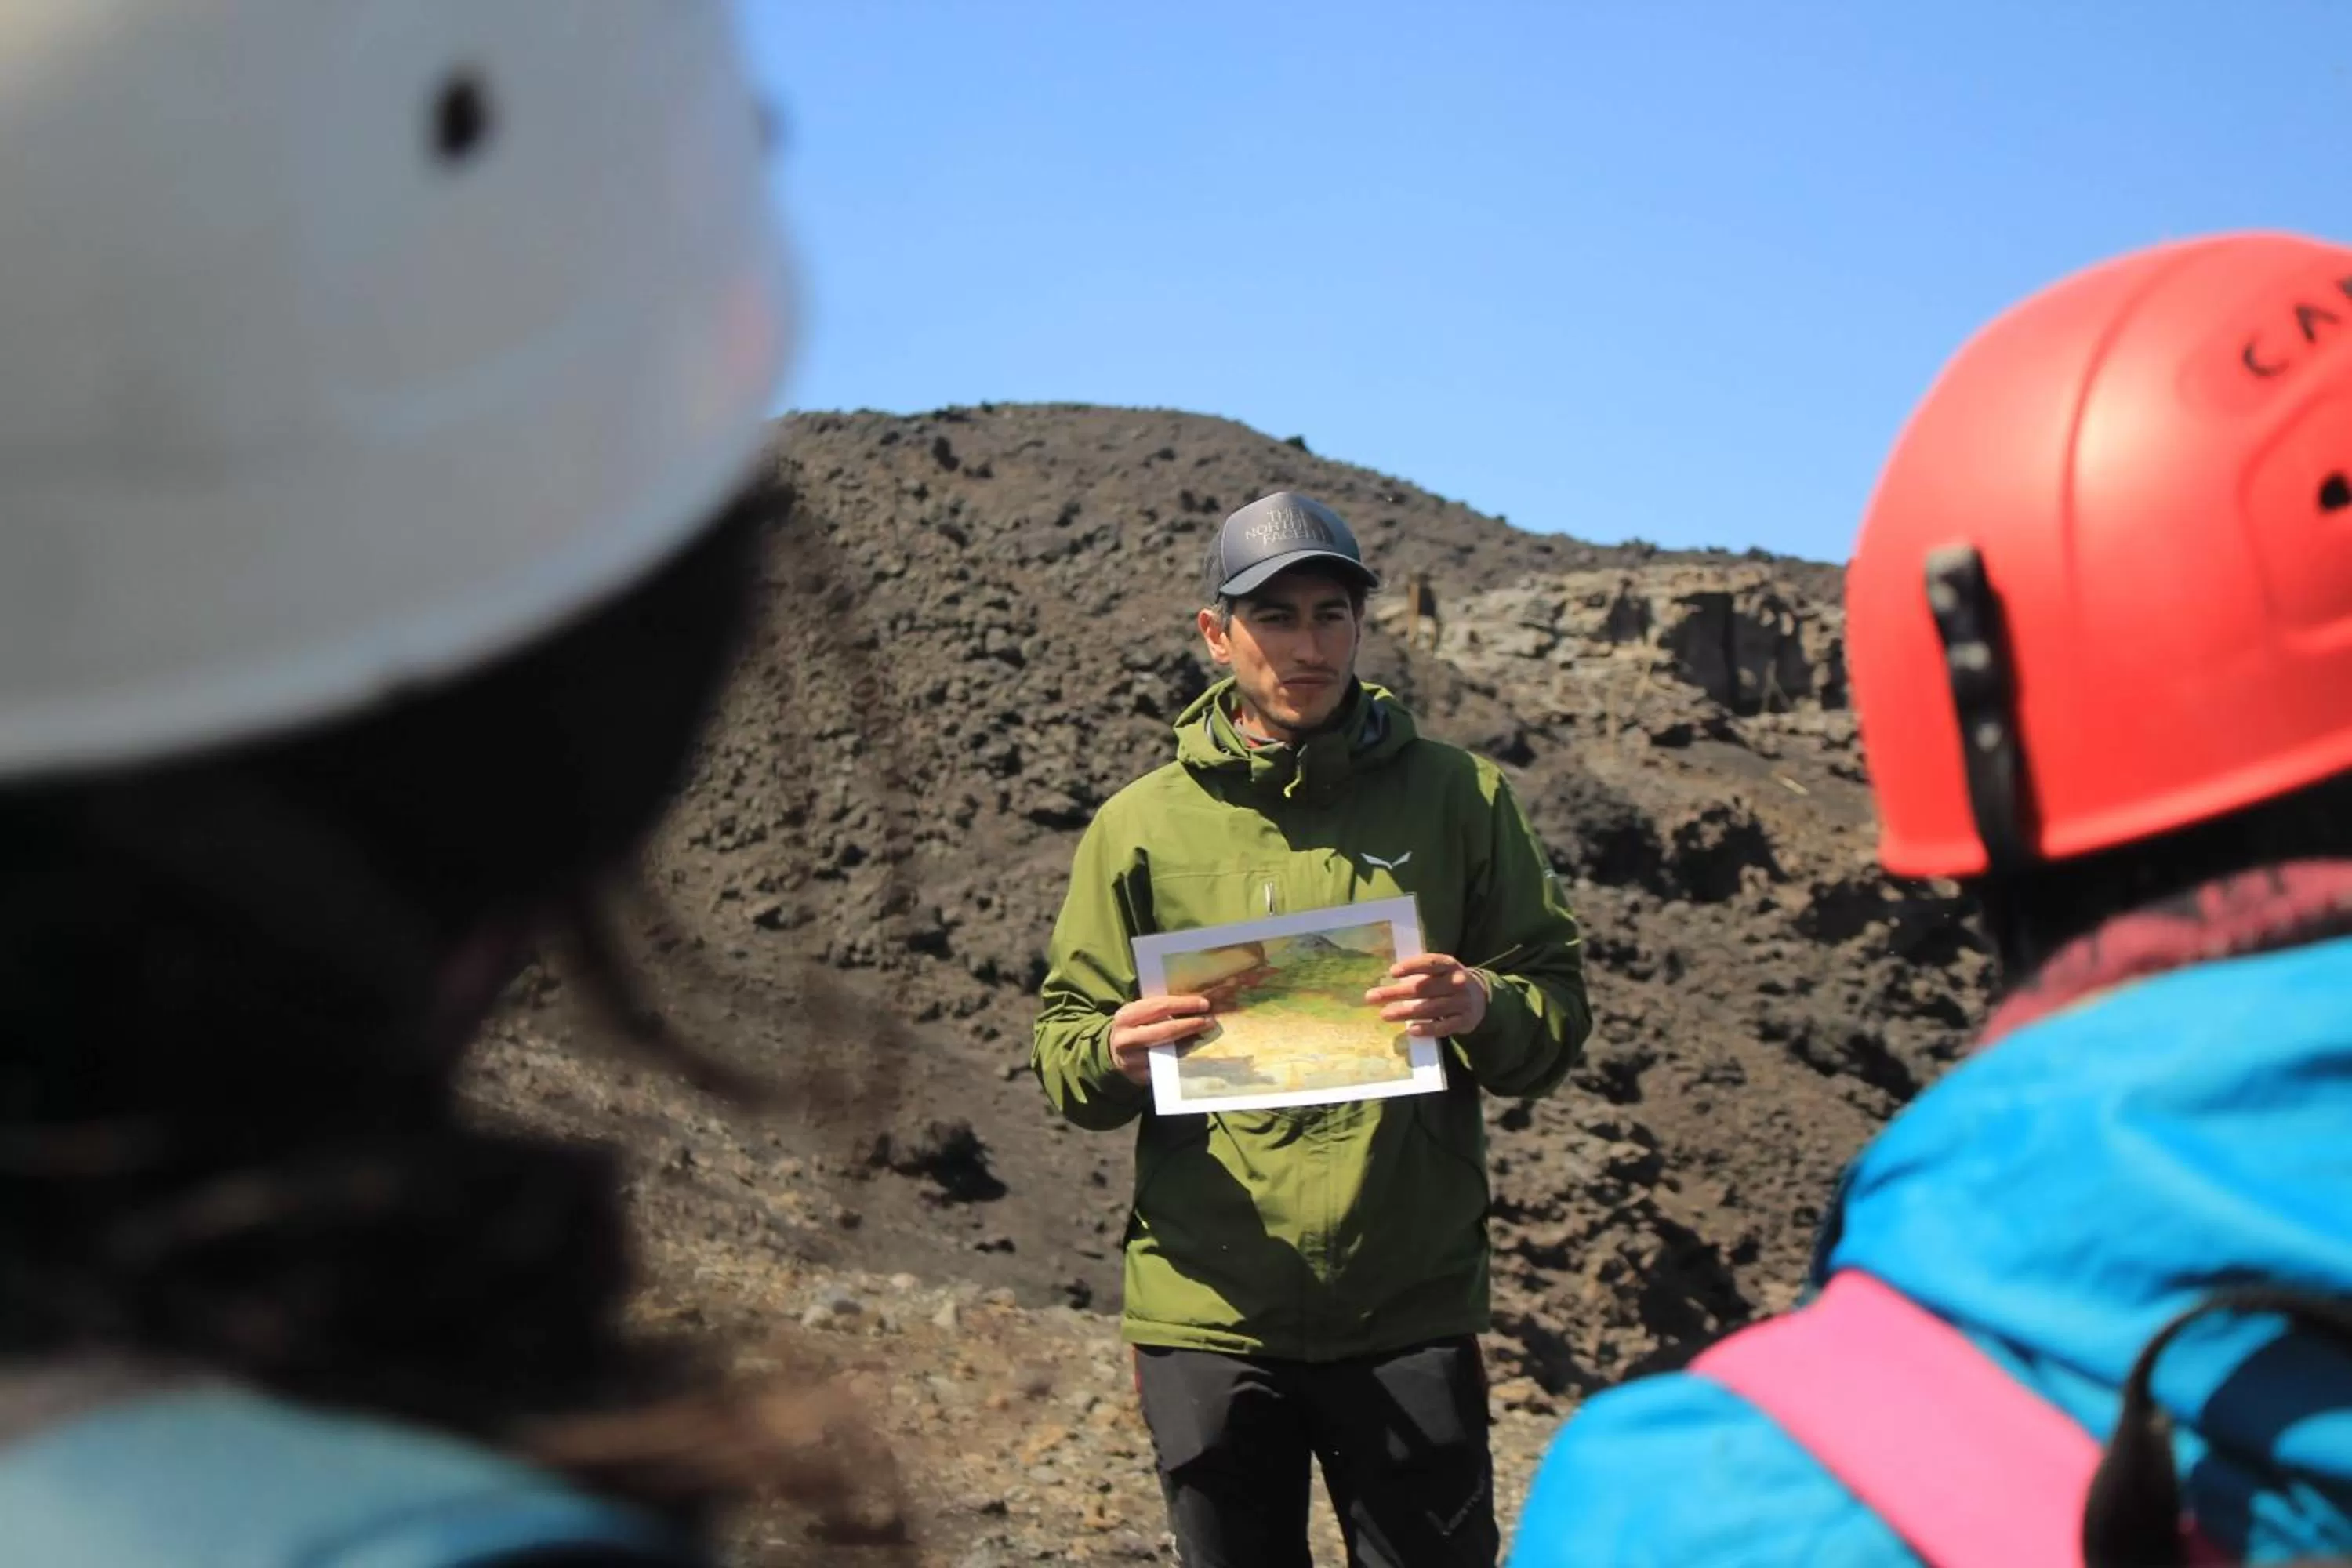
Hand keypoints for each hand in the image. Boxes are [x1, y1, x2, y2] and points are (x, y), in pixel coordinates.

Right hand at [1108, 993, 1213, 1084]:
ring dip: (1189, 1041)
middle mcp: (1126, 1039)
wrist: (1114, 1051)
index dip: (1184, 1005)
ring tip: (1203, 1033)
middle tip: (1209, 1020)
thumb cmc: (1135, 1026)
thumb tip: (1196, 1004)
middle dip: (1191, 1024)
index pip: (1159, 1007)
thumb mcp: (1140, 1012)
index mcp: (1125, 1016)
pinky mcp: (1140, 1076)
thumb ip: (1161, 1008)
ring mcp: (1132, 1060)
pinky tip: (1190, 1047)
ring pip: (1168, 1050)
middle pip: (1165, 1030)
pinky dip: (1181, 1055)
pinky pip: (1167, 1066)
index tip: (1204, 1003)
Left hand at [1365, 954, 1487, 1038]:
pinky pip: (1444, 1027)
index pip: (1431, 963)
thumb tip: (1385, 982)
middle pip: (1424, 988)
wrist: (1482, 998)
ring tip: (1384, 1015)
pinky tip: (1411, 1030)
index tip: (1392, 972)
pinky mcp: (1465, 1021)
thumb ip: (1418, 974)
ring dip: (1406, 1012)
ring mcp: (1462, 1002)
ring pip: (1431, 1008)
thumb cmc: (1449, 982)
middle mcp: (1457, 982)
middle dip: (1397, 993)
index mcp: (1449, 965)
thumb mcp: (1440, 972)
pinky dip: (1427, 1029)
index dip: (1412, 967)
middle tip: (1373, 997)